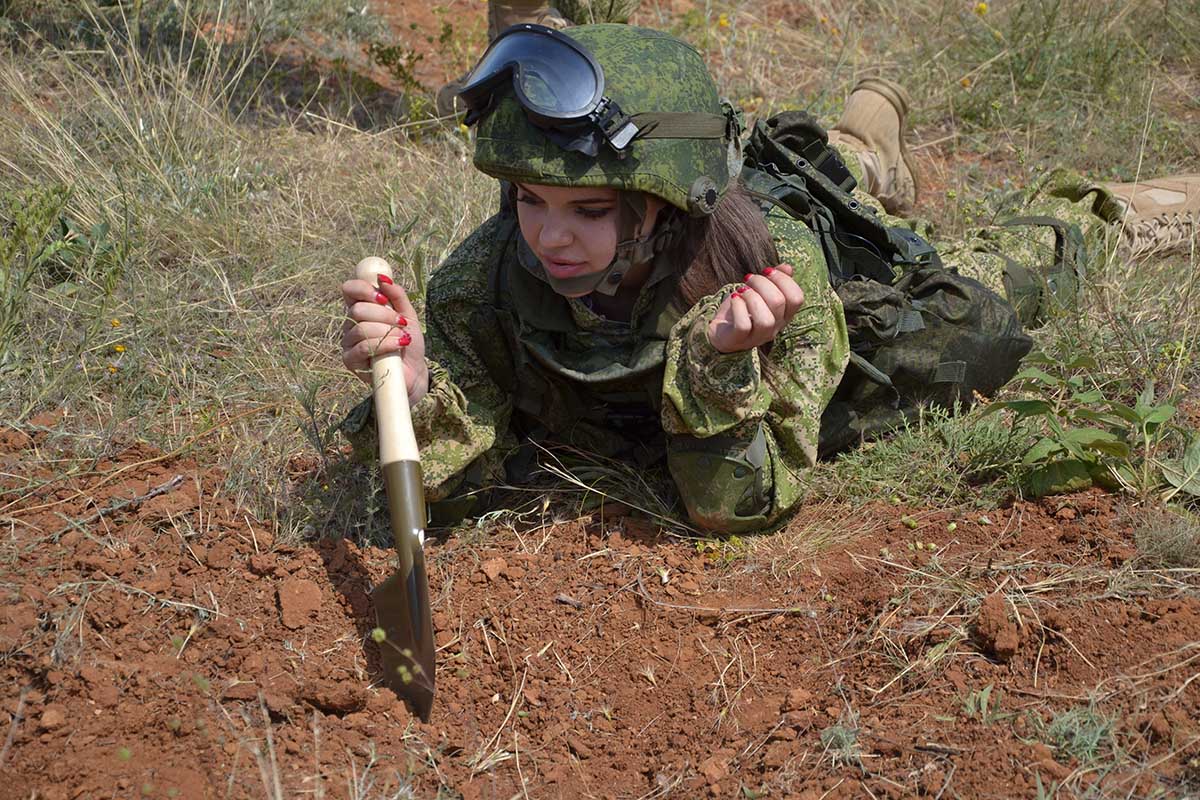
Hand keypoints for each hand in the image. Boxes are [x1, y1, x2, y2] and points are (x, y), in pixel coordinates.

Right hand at [341, 273, 428, 405]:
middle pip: (357, 309)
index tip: (383, 297)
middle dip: (384, 315)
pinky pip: (363, 347)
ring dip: (387, 331)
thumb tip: (384, 277)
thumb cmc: (407, 342)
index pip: (349, 290)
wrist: (414, 370)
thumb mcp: (408, 315)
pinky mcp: (351, 360)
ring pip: (361, 329)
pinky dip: (384, 344)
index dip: (364, 288)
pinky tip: (398, 346)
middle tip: (401, 323)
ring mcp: (348, 343)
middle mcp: (350, 324)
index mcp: (360, 309)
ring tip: (403, 338)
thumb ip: (397, 295)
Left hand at [707, 264, 805, 353]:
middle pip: (778, 303)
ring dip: (752, 297)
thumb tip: (787, 267)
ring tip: (742, 290)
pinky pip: (743, 326)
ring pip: (765, 320)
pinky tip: (734, 299)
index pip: (797, 298)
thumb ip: (774, 280)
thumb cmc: (742, 308)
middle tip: (748, 279)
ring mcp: (757, 337)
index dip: (783, 280)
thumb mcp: (758, 291)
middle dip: (762, 283)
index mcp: (784, 315)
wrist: (719, 330)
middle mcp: (775, 328)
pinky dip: (738, 307)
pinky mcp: (738, 340)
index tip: (767, 271)